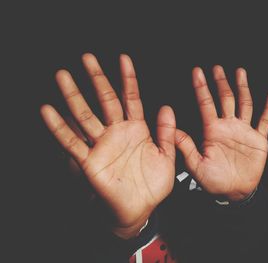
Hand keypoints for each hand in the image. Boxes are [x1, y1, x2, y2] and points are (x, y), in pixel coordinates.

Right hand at [41, 54, 175, 237]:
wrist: (141, 208)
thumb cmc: (153, 185)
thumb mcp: (166, 156)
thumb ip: (166, 132)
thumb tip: (167, 107)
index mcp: (137, 130)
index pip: (131, 98)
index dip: (128, 78)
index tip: (123, 59)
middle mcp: (117, 133)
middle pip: (105, 100)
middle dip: (97, 78)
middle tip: (87, 58)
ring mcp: (102, 145)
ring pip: (85, 115)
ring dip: (74, 96)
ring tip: (63, 76)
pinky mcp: (90, 161)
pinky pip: (72, 142)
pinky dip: (59, 127)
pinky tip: (48, 111)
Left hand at [175, 66, 267, 200]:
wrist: (234, 191)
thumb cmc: (213, 181)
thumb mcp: (196, 165)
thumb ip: (186, 148)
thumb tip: (173, 131)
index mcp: (212, 130)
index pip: (205, 103)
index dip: (201, 88)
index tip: (196, 72)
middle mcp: (228, 126)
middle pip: (225, 98)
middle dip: (221, 83)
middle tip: (217, 67)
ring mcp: (244, 131)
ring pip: (244, 104)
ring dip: (243, 88)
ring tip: (240, 72)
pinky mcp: (258, 139)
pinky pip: (265, 121)